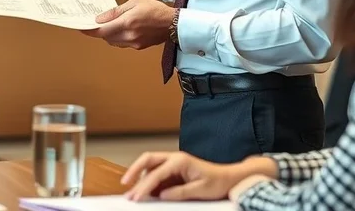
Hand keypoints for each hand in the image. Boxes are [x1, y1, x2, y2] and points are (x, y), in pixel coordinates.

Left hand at [82, 0, 174, 49]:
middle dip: (100, 31)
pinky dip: (118, 37)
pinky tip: (121, 29)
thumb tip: (100, 19)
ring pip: (113, 41)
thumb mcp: (134, 3)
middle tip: (95, 23)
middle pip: (106, 37)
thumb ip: (115, 12)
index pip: (102, 31)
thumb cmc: (155, 10)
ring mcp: (134, 44)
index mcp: (126, 24)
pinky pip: (122, 43)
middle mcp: (129, 36)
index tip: (81, 28)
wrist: (173, 23)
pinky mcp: (138, 47)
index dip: (90, 31)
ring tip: (110, 24)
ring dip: (109, 34)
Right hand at [122, 152, 277, 201]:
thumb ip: (179, 192)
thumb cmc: (217, 182)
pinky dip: (149, 181)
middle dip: (134, 170)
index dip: (145, 185)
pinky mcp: (174, 171)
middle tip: (125, 183)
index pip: (157, 173)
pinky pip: (157, 174)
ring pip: (150, 166)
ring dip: (140, 176)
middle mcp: (174, 159)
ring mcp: (173, 164)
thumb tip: (161, 195)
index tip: (137, 195)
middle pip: (147, 159)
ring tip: (133, 191)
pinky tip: (146, 191)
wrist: (229, 178)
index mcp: (180, 161)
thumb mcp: (200, 190)